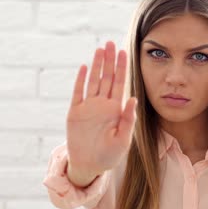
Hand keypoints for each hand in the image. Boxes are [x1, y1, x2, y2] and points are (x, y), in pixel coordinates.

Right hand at [66, 41, 136, 178]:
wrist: (89, 165)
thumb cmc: (109, 155)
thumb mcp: (123, 140)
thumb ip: (128, 119)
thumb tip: (133, 99)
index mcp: (116, 109)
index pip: (120, 84)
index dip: (122, 68)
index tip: (124, 52)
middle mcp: (102, 104)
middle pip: (107, 77)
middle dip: (109, 60)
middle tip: (110, 43)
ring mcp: (88, 107)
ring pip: (93, 81)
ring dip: (97, 65)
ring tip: (100, 49)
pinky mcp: (75, 112)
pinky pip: (78, 93)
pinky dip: (81, 80)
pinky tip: (85, 67)